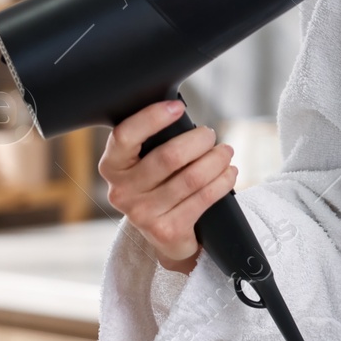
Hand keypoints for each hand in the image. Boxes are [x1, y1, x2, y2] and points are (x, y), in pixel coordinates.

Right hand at [99, 100, 237, 271]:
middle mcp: (121, 191)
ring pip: (191, 178)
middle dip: (199, 140)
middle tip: (210, 135)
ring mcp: (142, 214)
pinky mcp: (166, 231)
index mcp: (112, 166)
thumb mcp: (144, 161)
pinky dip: (223, 181)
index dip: (152, 118)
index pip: (125, 136)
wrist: (163, 233)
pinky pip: (204, 198)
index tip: (178, 107)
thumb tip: (180, 112)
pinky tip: (229, 173)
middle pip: (169, 157)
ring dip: (216, 160)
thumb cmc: (158, 183)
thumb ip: (153, 140)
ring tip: (226, 152)